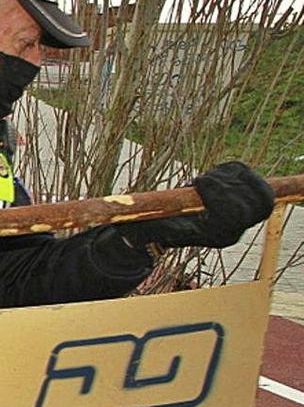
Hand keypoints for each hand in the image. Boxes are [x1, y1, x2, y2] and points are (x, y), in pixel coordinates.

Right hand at [118, 161, 274, 249]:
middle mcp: (235, 229)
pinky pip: (255, 181)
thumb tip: (145, 225)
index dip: (220, 194)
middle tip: (201, 177)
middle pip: (257, 205)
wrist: (163, 228)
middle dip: (230, 184)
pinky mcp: (245, 200)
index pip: (235, 216)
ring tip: (204, 177)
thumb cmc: (150, 227)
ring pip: (261, 193)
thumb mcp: (145, 227)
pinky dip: (237, 170)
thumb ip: (146, 226)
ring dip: (235, 176)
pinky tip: (215, 173)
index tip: (195, 180)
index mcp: (215, 237)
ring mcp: (243, 216)